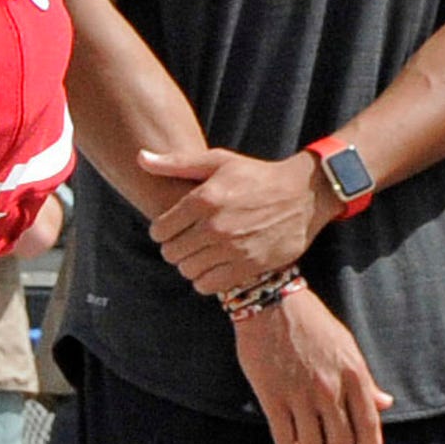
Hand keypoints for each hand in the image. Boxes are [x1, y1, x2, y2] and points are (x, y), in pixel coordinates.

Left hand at [137, 142, 333, 295]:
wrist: (304, 195)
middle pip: (171, 253)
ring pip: (187, 270)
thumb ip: (176, 163)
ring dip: (190, 264)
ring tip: (202, 252)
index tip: (174, 227)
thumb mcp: (218, 161)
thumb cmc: (256, 176)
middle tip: (189, 240)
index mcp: (204, 199)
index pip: (159, 230)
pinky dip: (206, 279)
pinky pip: (207, 286)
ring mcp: (232, 249)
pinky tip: (215, 266)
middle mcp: (216, 226)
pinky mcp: (248, 267)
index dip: (163, 230)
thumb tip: (140, 157)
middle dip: (175, 247)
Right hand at [233, 283, 390, 443]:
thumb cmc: (313, 323)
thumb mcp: (347, 347)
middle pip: (340, 441)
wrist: (272, 306)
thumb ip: (365, 380)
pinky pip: (283, 436)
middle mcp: (329, 389)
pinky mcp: (273, 397)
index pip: (368, 423)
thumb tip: (385, 403)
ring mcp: (300, 395)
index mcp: (353, 375)